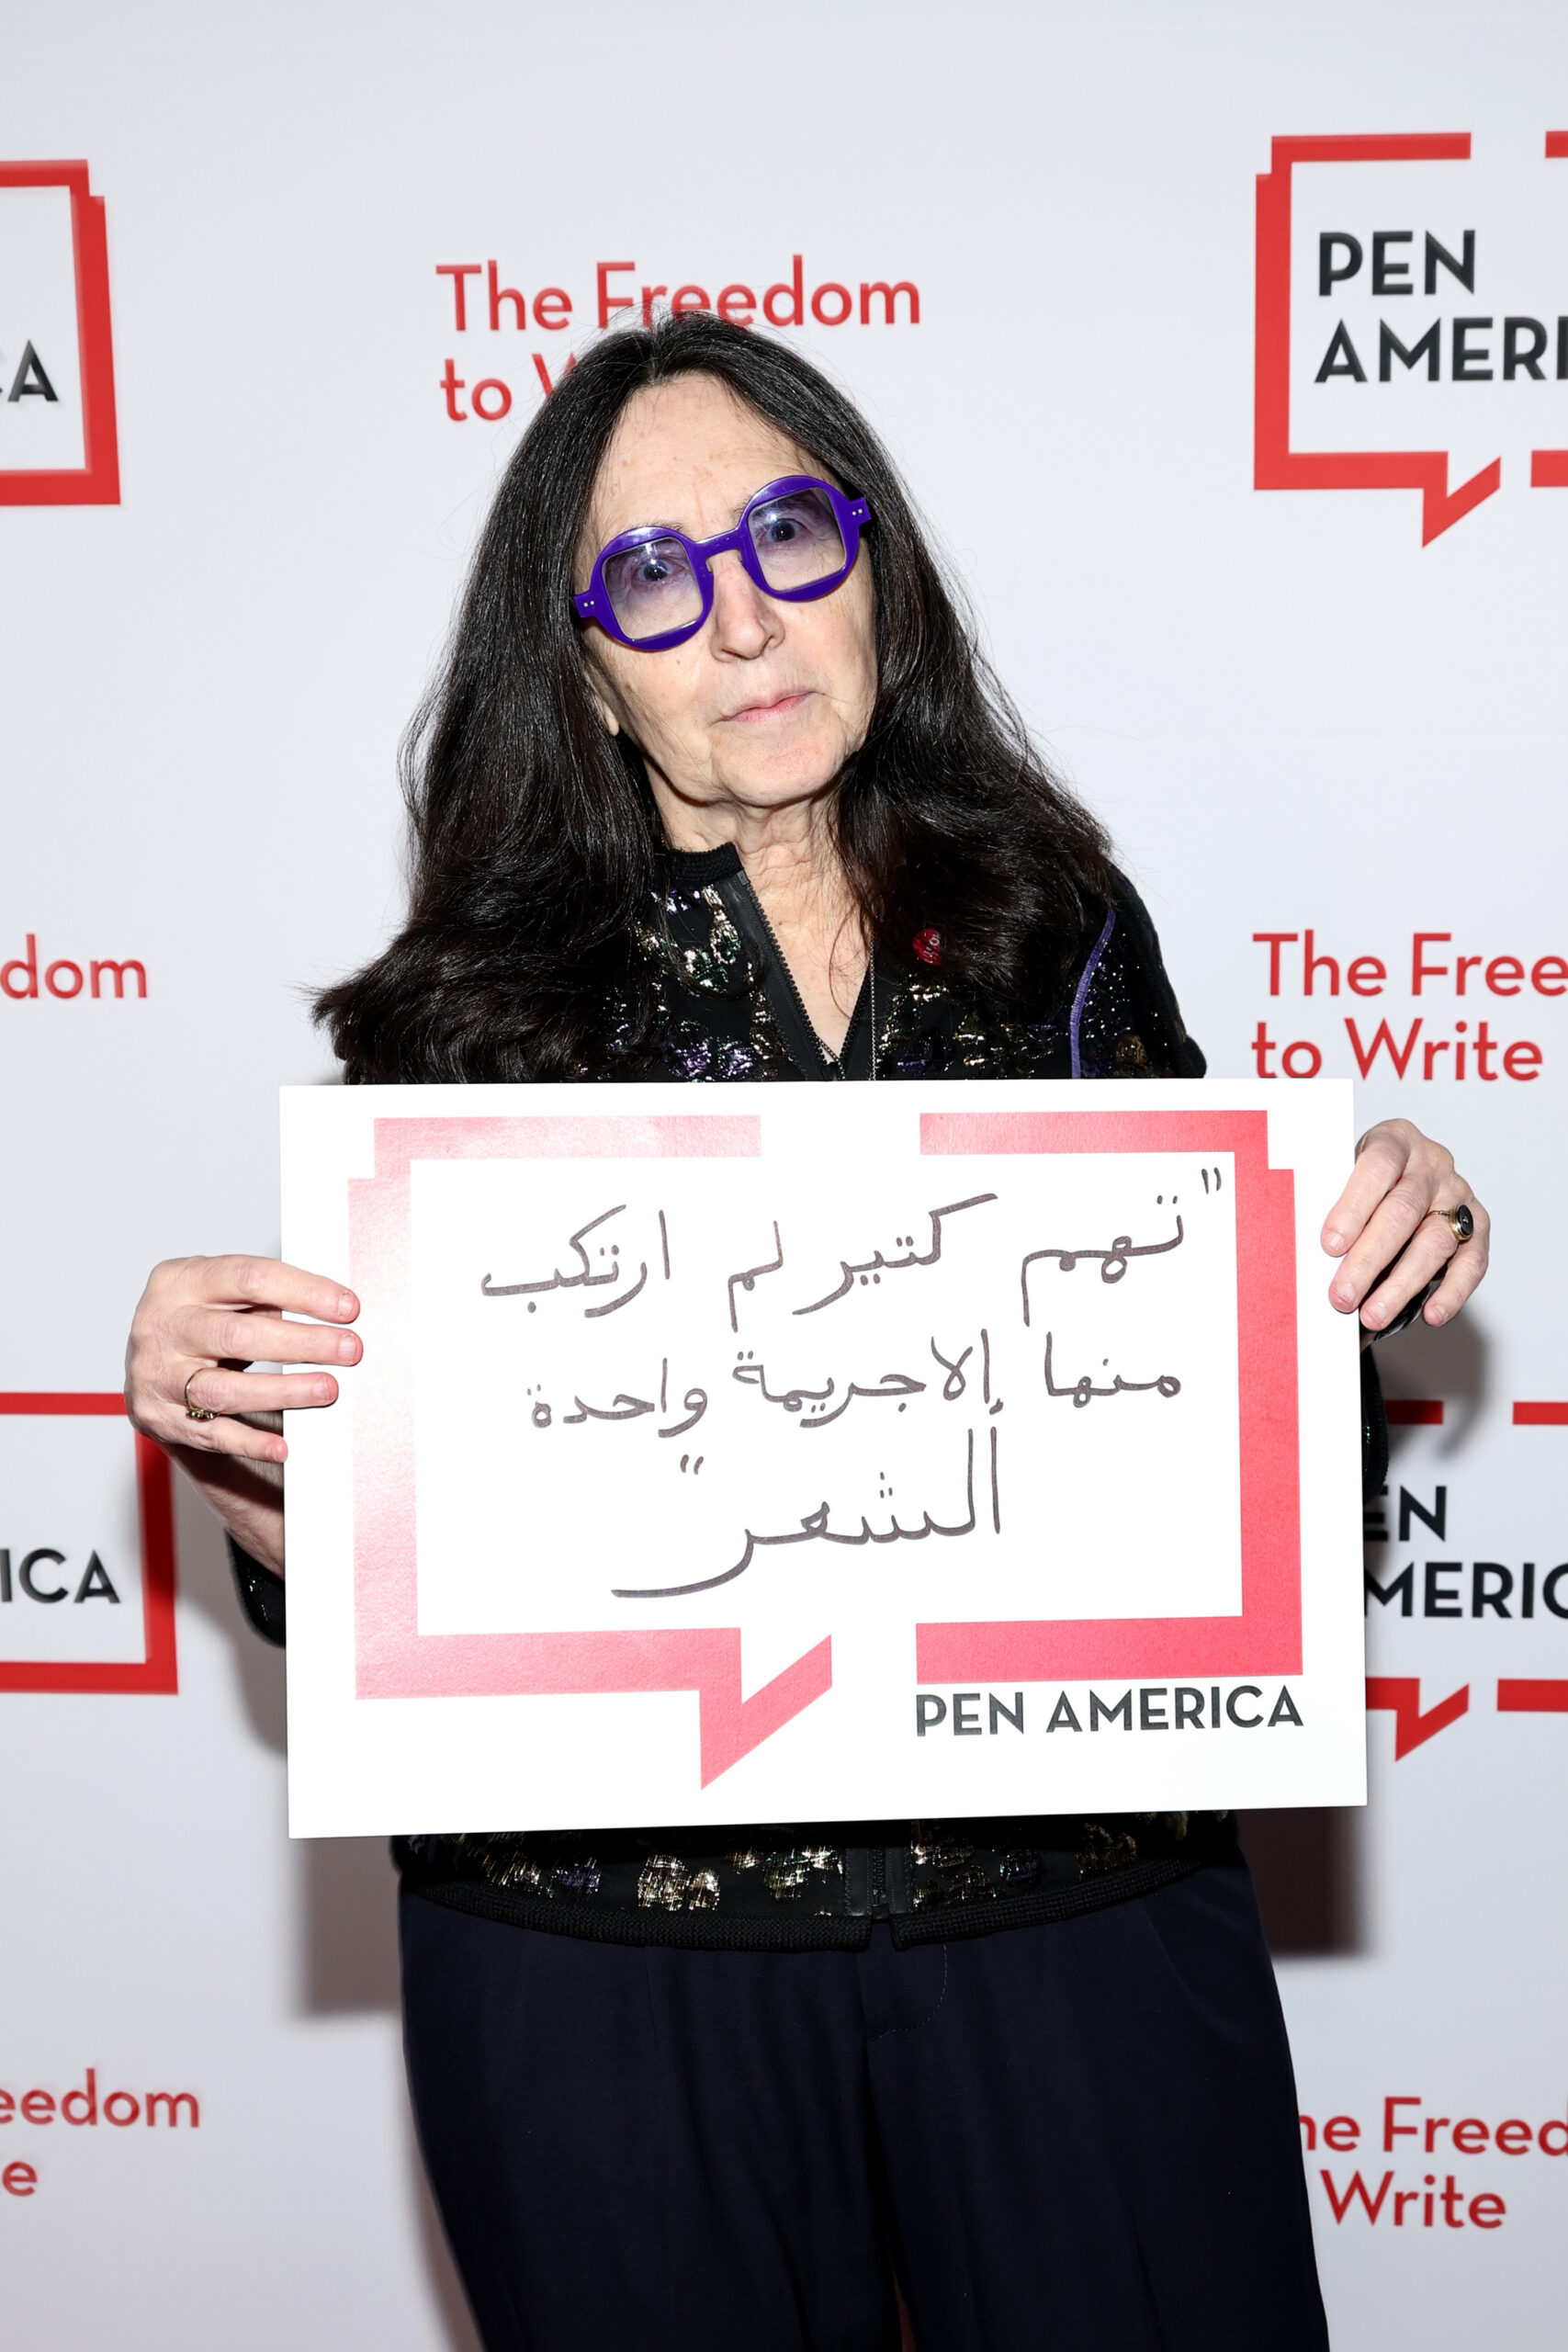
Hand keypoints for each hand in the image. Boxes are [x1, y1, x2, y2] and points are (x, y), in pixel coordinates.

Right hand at [124, 1256, 360, 1575]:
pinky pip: (211, 1434)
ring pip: (224, 1389)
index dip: (304, 1292)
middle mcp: (162, 1325)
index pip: (249, 1278)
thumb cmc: (200, 1321)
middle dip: (302, 1343)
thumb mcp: (222, 1294)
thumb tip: (335, 1310)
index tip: (347, 1308)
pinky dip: (250, 1442)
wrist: (149, 1366)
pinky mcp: (161, 1418)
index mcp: (181, 1280)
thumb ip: (266, 1297)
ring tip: (326, 1389)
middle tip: (349, 1350)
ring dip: (282, 1391)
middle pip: (238, 1335)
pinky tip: (283, 1446)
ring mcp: (157, 1375)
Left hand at [1320, 1120, 1488, 1333]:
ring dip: (1402, 1284)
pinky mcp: (1478, 1226)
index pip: (1377, 1167)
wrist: (1399, 1178)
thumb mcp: (1343, 1175)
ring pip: (1435, 1241)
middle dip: (1369, 1259)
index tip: (1330, 1245)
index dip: (1354, 1207)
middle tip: (1342, 1296)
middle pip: (1402, 1211)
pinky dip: (1452, 1292)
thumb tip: (1310, 1258)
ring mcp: (1458, 1194)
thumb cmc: (1364, 1182)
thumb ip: (1333, 1205)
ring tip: (1373, 1315)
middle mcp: (1432, 1163)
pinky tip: (1431, 1314)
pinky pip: (1471, 1262)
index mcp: (1394, 1140)